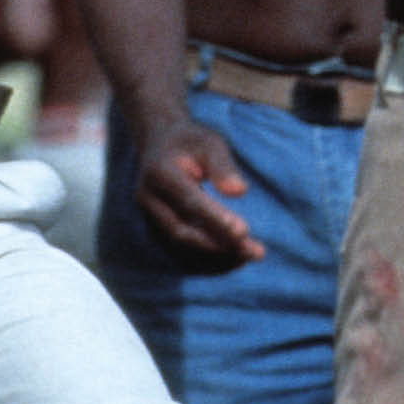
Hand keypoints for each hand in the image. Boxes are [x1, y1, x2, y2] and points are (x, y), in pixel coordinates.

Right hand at [135, 118, 264, 268]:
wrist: (160, 145)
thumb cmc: (191, 142)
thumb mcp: (209, 142)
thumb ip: (223, 165)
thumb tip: (240, 192)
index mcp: (159, 172)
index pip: (189, 202)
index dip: (215, 219)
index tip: (244, 232)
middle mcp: (148, 199)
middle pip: (182, 232)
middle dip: (219, 245)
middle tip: (255, 251)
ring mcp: (148, 218)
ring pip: (180, 249)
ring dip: (215, 258)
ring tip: (250, 255)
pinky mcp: (155, 232)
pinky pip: (179, 255)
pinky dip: (206, 261)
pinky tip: (234, 259)